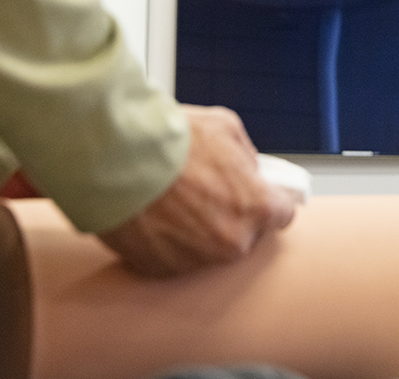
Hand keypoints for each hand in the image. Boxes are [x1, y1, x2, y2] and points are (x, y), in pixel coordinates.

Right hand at [97, 105, 298, 277]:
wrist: (115, 158)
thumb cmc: (170, 141)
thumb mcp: (225, 128)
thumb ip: (246, 156)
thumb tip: (247, 170)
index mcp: (256, 208)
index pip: (283, 214)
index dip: (270, 200)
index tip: (260, 195)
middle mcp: (231, 243)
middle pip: (245, 234)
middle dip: (232, 214)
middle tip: (205, 190)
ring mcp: (197, 262)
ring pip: (209, 248)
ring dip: (198, 230)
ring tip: (174, 199)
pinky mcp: (162, 270)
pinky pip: (175, 258)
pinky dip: (168, 242)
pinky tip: (155, 215)